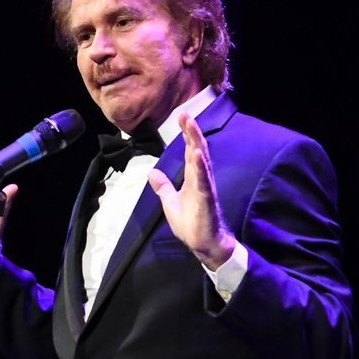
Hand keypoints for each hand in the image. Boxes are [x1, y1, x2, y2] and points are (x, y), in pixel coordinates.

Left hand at [146, 113, 235, 268]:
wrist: (204, 245)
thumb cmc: (191, 225)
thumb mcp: (171, 203)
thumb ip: (163, 187)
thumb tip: (151, 173)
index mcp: (193, 179)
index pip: (190, 152)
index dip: (186, 134)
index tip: (182, 116)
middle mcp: (201, 179)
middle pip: (197, 150)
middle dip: (191, 131)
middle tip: (185, 113)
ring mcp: (205, 188)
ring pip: (202, 160)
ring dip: (197, 142)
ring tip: (191, 125)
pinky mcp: (207, 200)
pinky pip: (204, 181)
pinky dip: (201, 167)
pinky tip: (198, 154)